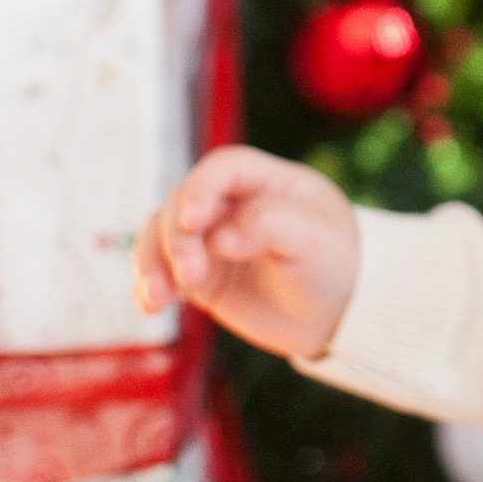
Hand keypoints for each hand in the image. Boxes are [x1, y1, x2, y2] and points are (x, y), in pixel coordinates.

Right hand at [133, 144, 361, 361]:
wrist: (333, 315)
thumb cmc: (333, 265)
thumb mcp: (316, 239)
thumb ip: (270, 225)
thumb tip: (221, 237)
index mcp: (268, 182)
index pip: (224, 167)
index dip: (201, 187)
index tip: (192, 221)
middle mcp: (234, 204)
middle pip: (184, 202)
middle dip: (176, 238)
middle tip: (192, 277)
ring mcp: (213, 238)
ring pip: (162, 233)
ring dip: (151, 262)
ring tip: (158, 298)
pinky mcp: (200, 274)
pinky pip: (162, 270)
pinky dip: (150, 285)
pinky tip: (151, 306)